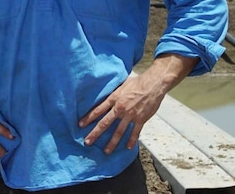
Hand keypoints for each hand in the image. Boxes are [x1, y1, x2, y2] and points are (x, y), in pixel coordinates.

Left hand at [78, 54, 197, 153]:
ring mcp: (130, 115)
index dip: (88, 118)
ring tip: (106, 151)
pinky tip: (127, 147)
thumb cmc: (138, 82)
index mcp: (114, 98)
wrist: (153, 83)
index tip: (80, 125)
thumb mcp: (122, 85)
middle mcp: (120, 108)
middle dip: (95, 133)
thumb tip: (107, 97)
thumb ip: (114, 93)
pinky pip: (135, 132)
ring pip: (119, 131)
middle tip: (87, 142)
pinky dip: (131, 140)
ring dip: (112, 142)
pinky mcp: (141, 119)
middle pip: (105, 123)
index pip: (98, 110)